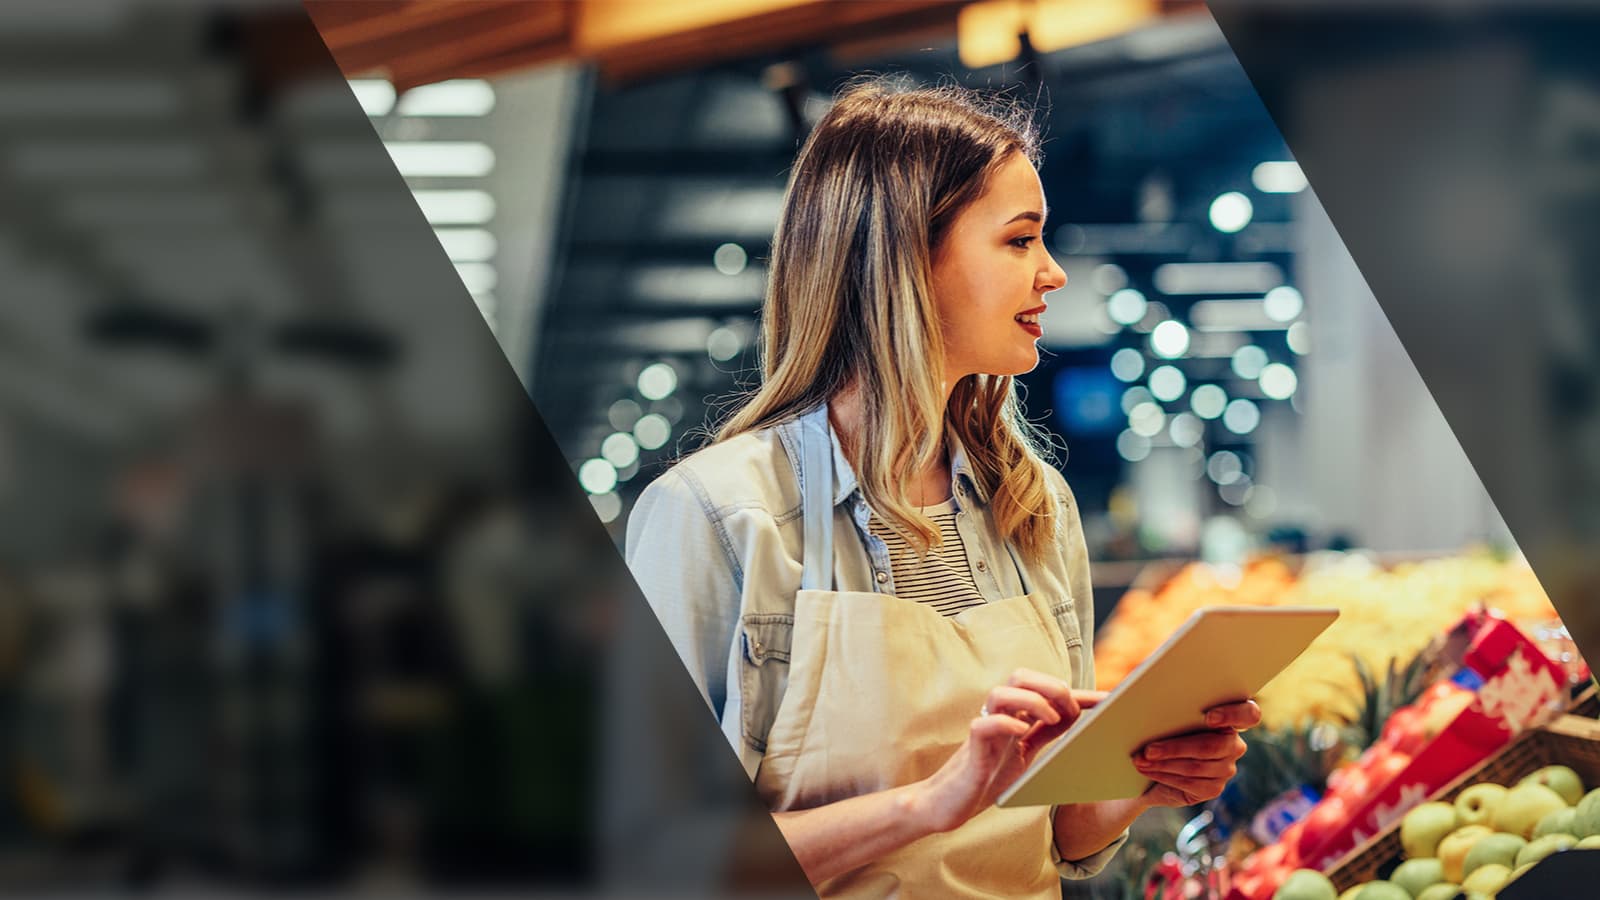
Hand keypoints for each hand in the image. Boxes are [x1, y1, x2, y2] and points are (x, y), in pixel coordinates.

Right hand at [917, 669, 1105, 832]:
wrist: (952, 804)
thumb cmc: (989, 778)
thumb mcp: (1027, 755)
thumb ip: (1047, 735)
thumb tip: (1081, 722)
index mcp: (1015, 716)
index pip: (1047, 693)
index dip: (1079, 694)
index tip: (1110, 700)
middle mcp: (999, 716)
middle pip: (1020, 677)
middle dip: (1050, 686)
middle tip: (1070, 710)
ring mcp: (983, 729)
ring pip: (1001, 693)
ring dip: (1031, 700)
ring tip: (1052, 719)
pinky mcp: (971, 748)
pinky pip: (984, 725)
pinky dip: (1005, 724)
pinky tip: (1022, 734)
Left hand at [1133, 699, 1260, 807]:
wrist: (1155, 765)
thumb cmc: (1162, 730)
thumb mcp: (1168, 716)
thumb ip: (1172, 707)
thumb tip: (1151, 701)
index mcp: (1230, 717)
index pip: (1249, 714)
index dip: (1233, 714)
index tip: (1209, 718)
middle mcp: (1234, 744)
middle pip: (1213, 746)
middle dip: (1176, 747)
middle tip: (1149, 749)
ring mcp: (1226, 768)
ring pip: (1196, 766)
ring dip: (1163, 763)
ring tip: (1140, 760)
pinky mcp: (1213, 788)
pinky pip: (1189, 783)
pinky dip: (1164, 775)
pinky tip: (1147, 770)